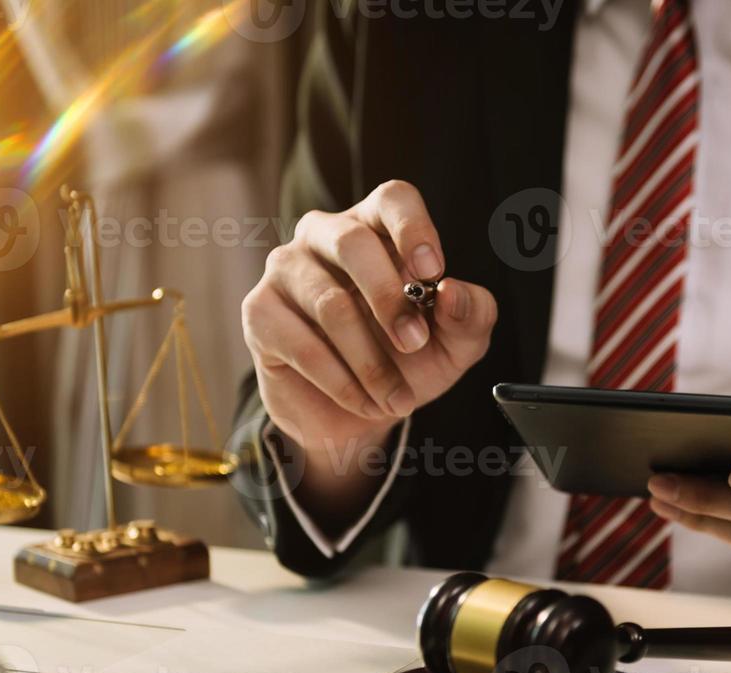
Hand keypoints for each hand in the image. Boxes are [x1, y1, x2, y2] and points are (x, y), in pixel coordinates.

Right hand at [242, 180, 497, 513]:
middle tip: (414, 344)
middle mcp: (325, 235)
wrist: (357, 414)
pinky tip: (363, 401)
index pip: (392, 199)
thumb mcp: (456, 344)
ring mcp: (286, 269)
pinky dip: (341, 382)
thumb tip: (454, 292)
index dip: (412, 228)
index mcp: (378, 227)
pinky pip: (302, 344)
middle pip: (353, 241)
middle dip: (389, 299)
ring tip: (396, 397)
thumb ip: (471, 315)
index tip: (432, 272)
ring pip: (330, 303)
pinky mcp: (260, 312)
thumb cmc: (407, 361)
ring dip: (371, 361)